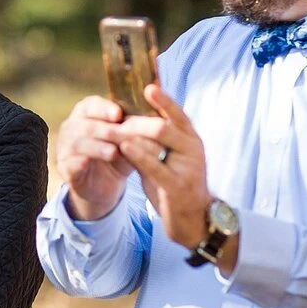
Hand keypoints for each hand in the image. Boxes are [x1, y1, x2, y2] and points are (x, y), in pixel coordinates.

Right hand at [57, 97, 133, 221]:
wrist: (106, 186)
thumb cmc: (119, 155)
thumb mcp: (130, 139)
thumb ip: (139, 122)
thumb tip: (159, 93)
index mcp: (87, 115)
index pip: (92, 105)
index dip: (104, 108)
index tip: (119, 114)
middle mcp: (72, 128)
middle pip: (86, 125)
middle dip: (106, 130)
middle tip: (123, 136)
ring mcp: (66, 148)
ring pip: (78, 143)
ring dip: (96, 147)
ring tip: (113, 152)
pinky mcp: (65, 168)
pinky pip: (69, 163)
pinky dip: (77, 162)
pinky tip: (86, 163)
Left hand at [108, 83, 216, 260]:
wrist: (193, 220)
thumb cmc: (176, 186)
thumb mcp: (168, 159)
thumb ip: (154, 141)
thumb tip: (131, 119)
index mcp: (191, 139)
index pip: (177, 113)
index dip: (163, 99)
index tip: (147, 87)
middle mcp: (193, 149)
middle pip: (163, 124)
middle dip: (136, 120)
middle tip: (115, 120)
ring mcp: (188, 167)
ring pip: (159, 139)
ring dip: (132, 133)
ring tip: (113, 131)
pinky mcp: (178, 185)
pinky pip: (155, 164)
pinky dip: (138, 154)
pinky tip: (124, 147)